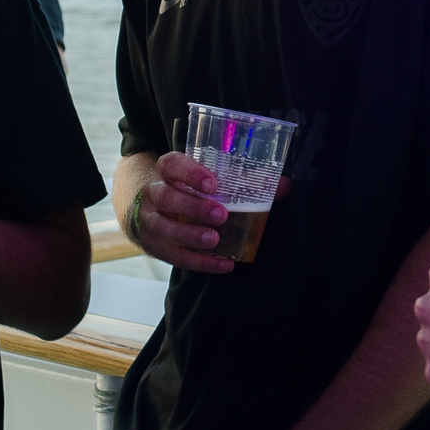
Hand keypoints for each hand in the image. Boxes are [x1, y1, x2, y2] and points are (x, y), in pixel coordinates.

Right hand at [127, 152, 233, 273]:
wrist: (152, 208)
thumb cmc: (187, 189)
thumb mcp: (201, 176)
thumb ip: (238, 179)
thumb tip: (280, 186)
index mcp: (166, 170)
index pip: (172, 165)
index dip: (190, 174)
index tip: (212, 183)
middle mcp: (153, 192)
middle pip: (166, 197)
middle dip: (193, 207)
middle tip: (220, 215)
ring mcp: (148, 220)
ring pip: (162, 228)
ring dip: (190, 235)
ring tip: (214, 240)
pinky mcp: (153, 245)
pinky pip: (173, 255)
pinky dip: (199, 262)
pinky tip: (223, 264)